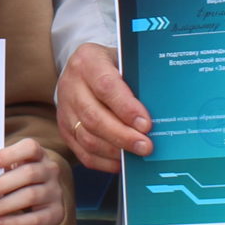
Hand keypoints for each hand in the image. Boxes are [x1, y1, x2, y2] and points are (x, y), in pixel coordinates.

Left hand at [0, 136, 69, 224]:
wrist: (47, 198)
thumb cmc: (21, 178)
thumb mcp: (14, 168)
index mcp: (38, 154)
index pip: (29, 148)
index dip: (9, 154)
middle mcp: (50, 170)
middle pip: (28, 174)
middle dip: (0, 185)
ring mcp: (55, 191)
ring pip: (30, 196)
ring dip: (3, 205)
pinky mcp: (55, 212)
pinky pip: (35, 219)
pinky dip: (13, 222)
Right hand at [56, 42, 152, 173]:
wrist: (82, 70)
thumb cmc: (111, 67)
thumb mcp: (123, 62)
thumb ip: (136, 82)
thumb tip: (160, 112)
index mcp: (88, 61)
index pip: (106, 87)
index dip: (126, 108)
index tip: (146, 124)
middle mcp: (71, 85)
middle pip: (94, 117)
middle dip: (123, 136)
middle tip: (146, 146)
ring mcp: (65, 109)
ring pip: (87, 137)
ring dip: (114, 150)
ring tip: (137, 155)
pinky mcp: (64, 129)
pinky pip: (82, 152)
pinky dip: (104, 161)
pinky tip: (121, 162)